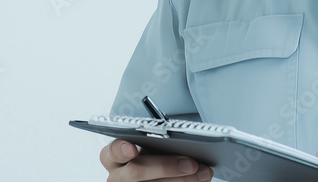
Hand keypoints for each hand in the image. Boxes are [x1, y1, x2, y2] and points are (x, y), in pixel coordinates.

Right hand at [99, 139, 213, 181]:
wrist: (154, 174)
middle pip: (136, 172)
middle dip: (166, 166)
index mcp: (114, 156)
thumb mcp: (150, 147)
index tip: (132, 148)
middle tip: (191, 163)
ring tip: (204, 174)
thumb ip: (159, 143)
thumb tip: (186, 139)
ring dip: (183, 180)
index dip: (122, 149)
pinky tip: (198, 181)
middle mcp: (117, 176)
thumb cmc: (150, 155)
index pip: (113, 151)